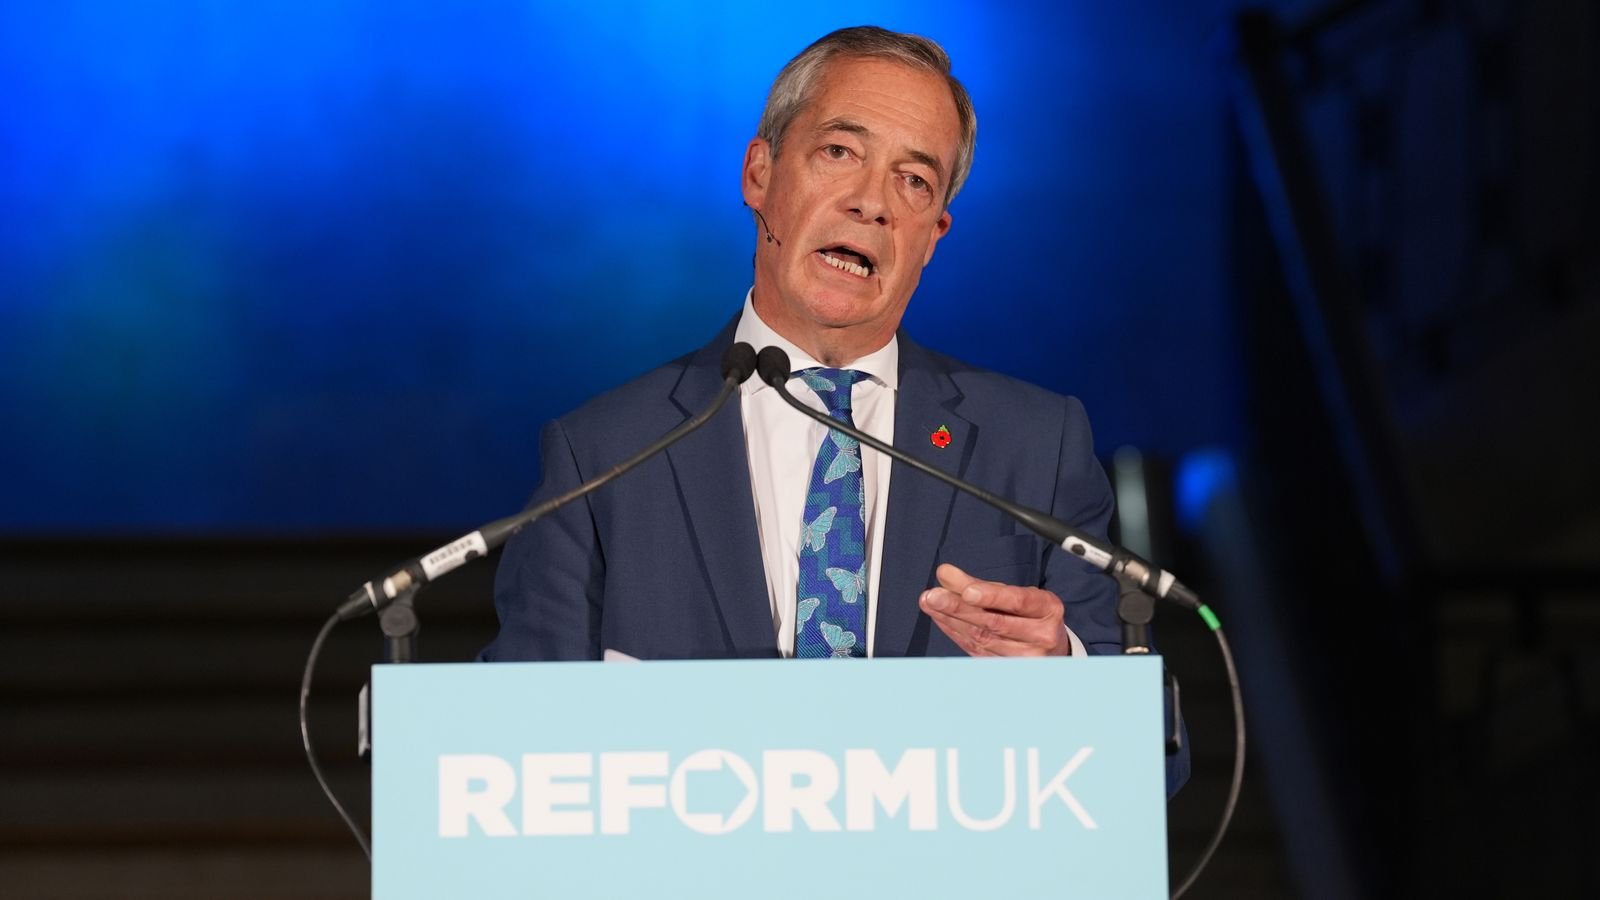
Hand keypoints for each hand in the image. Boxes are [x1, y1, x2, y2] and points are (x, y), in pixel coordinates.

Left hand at [918, 563, 1071, 656]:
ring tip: (930, 603)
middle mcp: (1042, 635)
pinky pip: (976, 651)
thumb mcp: (1015, 594)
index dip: (991, 596)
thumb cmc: (1031, 615)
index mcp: (1048, 609)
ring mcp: (1027, 658)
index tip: (966, 590)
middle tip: (933, 595)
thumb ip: (981, 584)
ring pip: (982, 638)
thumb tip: (945, 574)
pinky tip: (941, 619)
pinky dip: (955, 633)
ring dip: (951, 619)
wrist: (1051, 648)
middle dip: (959, 607)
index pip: (1018, 601)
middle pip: (995, 622)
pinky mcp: (1009, 669)